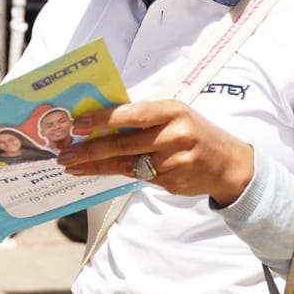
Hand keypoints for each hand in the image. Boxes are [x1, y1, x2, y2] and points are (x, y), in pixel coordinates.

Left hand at [57, 101, 256, 207]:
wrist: (229, 165)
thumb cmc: (195, 132)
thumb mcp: (176, 115)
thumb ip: (144, 117)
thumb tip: (101, 121)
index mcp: (173, 111)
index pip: (131, 115)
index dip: (102, 120)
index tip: (77, 124)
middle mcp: (174, 135)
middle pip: (123, 145)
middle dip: (89, 151)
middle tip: (65, 155)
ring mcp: (174, 161)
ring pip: (126, 165)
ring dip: (96, 167)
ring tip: (73, 166)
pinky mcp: (171, 182)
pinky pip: (139, 177)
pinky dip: (118, 174)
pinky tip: (99, 172)